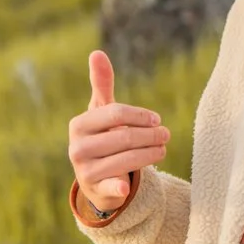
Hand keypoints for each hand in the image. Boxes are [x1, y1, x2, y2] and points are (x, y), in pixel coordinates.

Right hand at [68, 50, 169, 216]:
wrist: (95, 178)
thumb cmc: (101, 137)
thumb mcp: (101, 112)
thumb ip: (102, 84)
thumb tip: (97, 52)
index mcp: (78, 124)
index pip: (115, 113)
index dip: (140, 115)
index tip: (156, 119)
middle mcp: (77, 148)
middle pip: (123, 136)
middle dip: (150, 135)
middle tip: (166, 134)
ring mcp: (84, 171)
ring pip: (126, 159)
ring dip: (150, 153)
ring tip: (163, 148)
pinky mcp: (96, 190)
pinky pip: (111, 187)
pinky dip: (120, 186)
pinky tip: (128, 186)